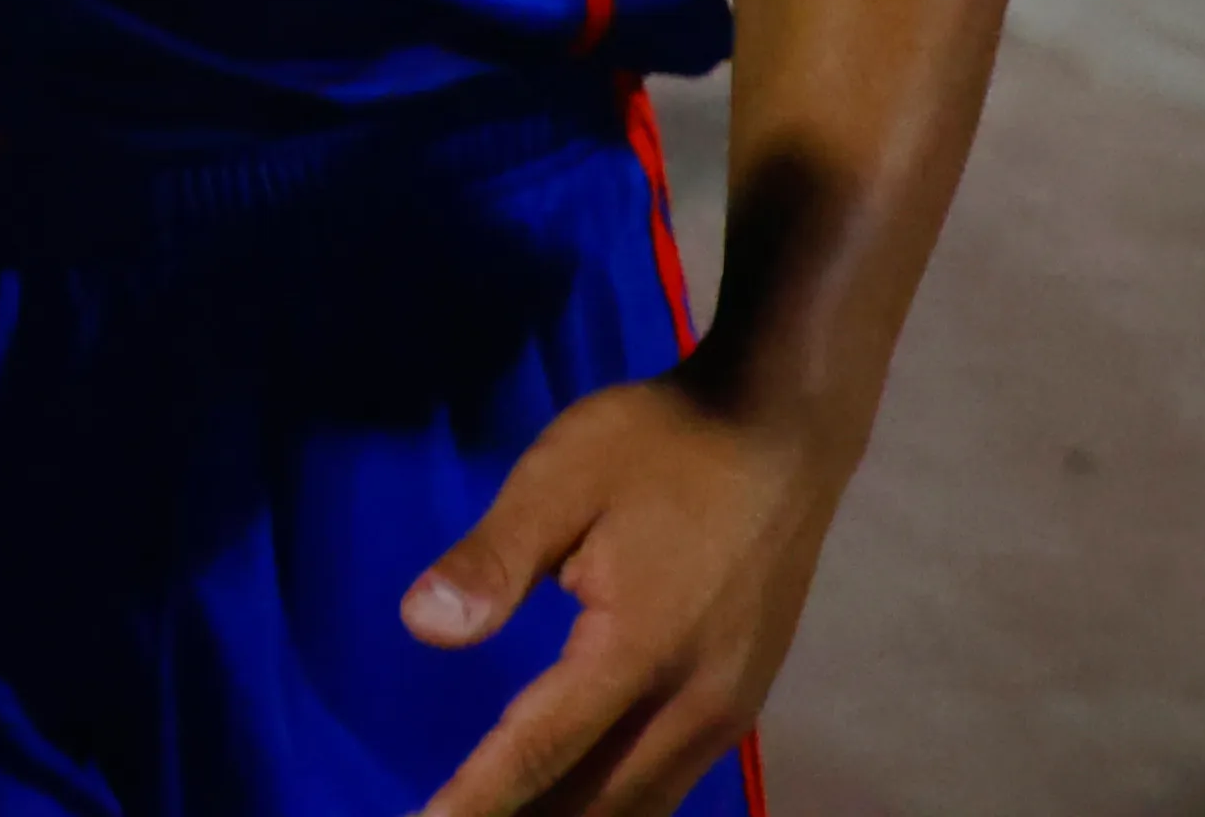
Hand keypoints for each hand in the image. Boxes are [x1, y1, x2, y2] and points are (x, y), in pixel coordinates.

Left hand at [401, 372, 838, 816]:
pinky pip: (669, 778)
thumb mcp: (560, 476)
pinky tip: (578, 798)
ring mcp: (728, 708)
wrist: (782, 426)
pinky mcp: (741, 698)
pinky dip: (616, 802)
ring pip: (640, 800)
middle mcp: (692, 702)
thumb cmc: (663, 443)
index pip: (541, 750)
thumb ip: (493, 558)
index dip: (479, 800)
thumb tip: (422, 624)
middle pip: (598, 800)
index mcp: (639, 651)